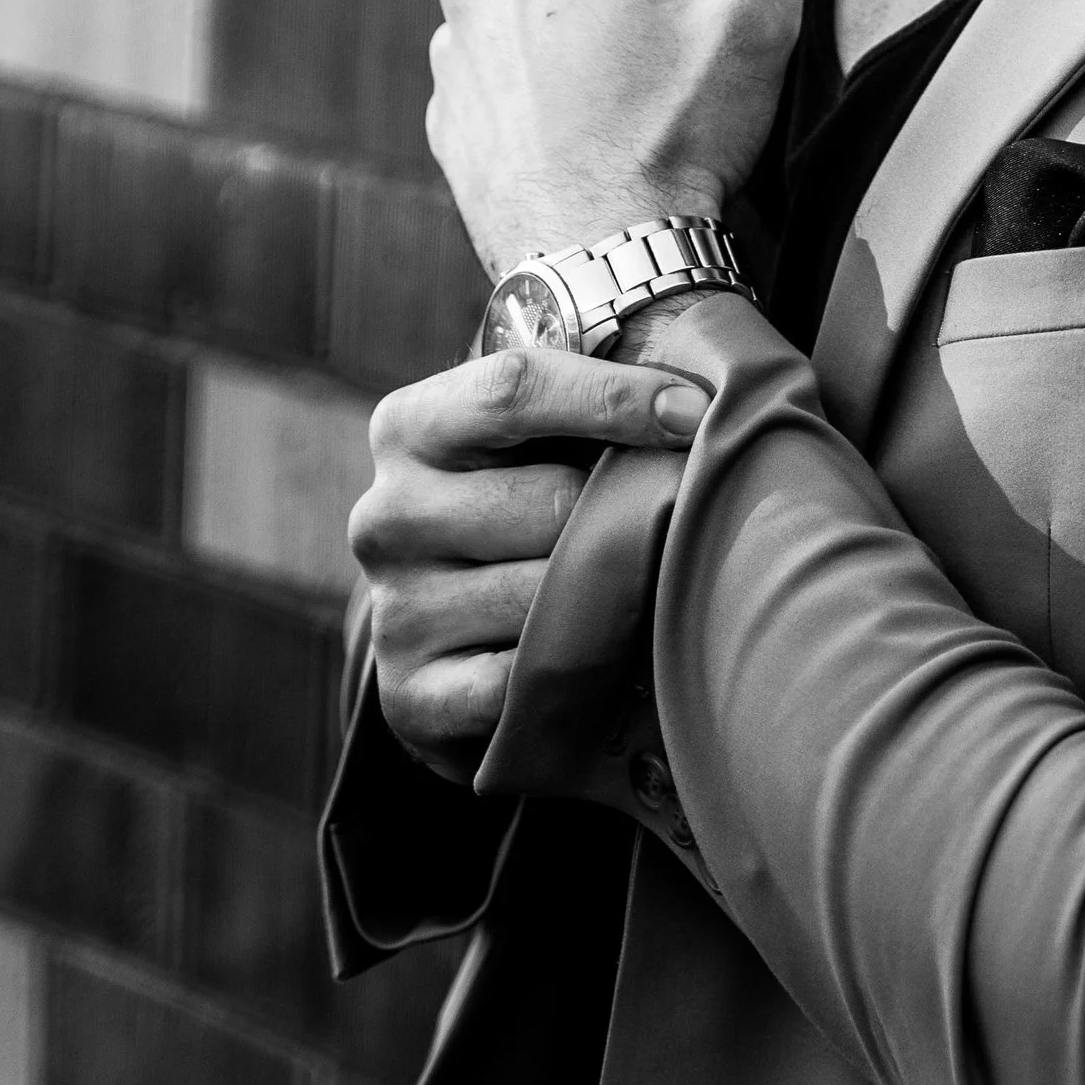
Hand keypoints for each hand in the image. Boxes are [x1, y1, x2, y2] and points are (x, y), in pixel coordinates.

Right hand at [350, 346, 711, 782]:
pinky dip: (578, 671)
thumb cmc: (520, 501)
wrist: (451, 632)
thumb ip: (588, 397)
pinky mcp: (414, 695)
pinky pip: (525, 678)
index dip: (616, 396)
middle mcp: (386, 515)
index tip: (698, 412)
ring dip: (611, 596)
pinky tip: (602, 657)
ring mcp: (397, 609)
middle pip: (550, 500)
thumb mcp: (532, 436)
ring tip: (641, 591)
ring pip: (547, 595)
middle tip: (679, 521)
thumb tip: (695, 396)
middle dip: (627, 511)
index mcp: (410, 427)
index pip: (514, 389)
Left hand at [428, 0, 844, 278]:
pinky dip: (558, 77)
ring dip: (601, 18)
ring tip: (656, 85)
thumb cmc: (677, 138)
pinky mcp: (450, 118)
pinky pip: (510, 65)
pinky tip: (608, 127)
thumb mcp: (753, 19)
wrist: (604, 269)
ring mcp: (453, 50)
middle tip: (707, 24)